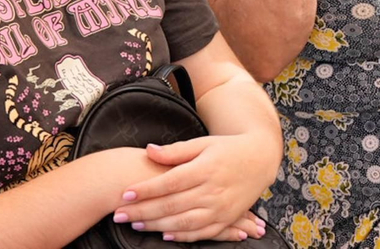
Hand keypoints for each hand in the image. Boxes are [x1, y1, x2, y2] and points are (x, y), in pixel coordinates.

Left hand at [117, 137, 275, 239]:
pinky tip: (165, 236)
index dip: (146, 189)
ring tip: (135, 225)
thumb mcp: (203, 143)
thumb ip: (176, 151)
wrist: (260, 159)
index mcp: (205, 168)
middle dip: (142, 211)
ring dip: (157, 226)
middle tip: (119, 214)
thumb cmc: (228, 148)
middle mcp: (212, 190)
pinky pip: (202, 233)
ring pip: (183, 222)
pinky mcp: (227, 218)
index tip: (125, 193)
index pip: (169, 182)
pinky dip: (183, 237)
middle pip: (171, 205)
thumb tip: (149, 150)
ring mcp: (220, 207)